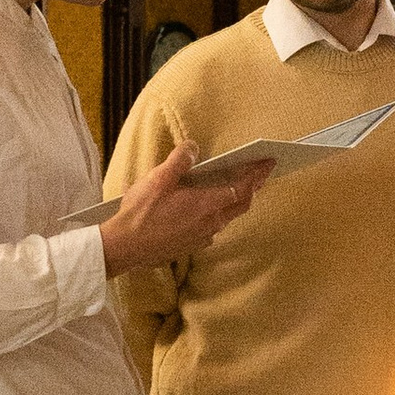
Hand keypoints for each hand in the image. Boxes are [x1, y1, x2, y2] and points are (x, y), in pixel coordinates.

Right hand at [100, 136, 273, 277]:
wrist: (125, 247)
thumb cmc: (141, 213)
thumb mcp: (158, 179)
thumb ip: (180, 160)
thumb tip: (194, 148)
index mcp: (206, 204)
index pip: (243, 187)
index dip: (258, 173)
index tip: (269, 162)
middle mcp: (210, 223)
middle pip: (241, 204)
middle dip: (253, 187)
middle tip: (259, 174)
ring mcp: (202, 237)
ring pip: (227, 217)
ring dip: (234, 201)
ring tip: (234, 188)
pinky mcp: (191, 246)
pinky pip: (212, 228)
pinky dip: (216, 215)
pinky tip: (205, 210)